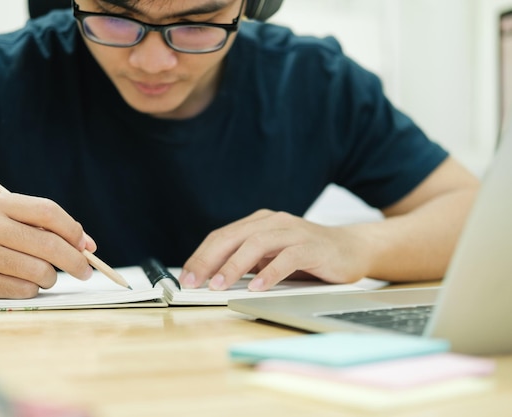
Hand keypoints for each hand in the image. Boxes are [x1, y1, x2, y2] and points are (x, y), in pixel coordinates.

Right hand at [0, 193, 95, 299]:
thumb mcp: (11, 219)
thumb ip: (48, 227)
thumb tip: (88, 246)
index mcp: (0, 203)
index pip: (48, 212)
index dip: (74, 230)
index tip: (86, 245)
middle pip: (49, 245)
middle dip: (75, 261)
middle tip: (85, 270)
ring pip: (41, 272)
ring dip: (50, 277)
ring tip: (42, 274)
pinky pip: (26, 290)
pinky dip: (33, 289)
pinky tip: (22, 282)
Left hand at [179, 209, 370, 290]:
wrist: (353, 249)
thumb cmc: (308, 255)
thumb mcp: (272, 257)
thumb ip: (248, 263)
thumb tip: (213, 279)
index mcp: (259, 223)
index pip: (222, 236)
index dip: (201, 255)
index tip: (185, 277)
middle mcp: (274, 222)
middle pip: (233, 237)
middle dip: (209, 260)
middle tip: (194, 282)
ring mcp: (294, 232)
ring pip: (257, 244)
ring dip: (234, 266)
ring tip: (219, 285)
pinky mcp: (313, 246)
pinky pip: (287, 258)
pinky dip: (270, 273)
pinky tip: (257, 287)